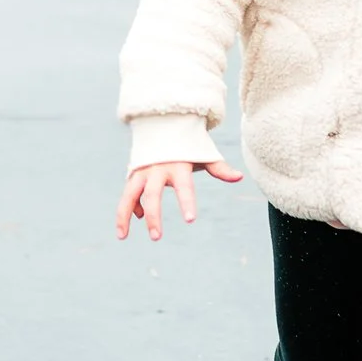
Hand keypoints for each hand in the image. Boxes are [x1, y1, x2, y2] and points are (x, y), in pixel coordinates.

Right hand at [115, 157, 243, 240]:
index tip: (190, 220)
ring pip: (129, 195)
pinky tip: (134, 221)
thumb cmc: (187, 145)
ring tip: (122, 237)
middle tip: (156, 237)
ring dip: (124, 216)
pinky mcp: (133, 174)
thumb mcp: (203, 154)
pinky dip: (129, 209)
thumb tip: (239, 177)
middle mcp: (157, 169)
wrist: (163, 123)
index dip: (186, 202)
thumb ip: (218, 168)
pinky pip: (127, 195)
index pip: (184, 187)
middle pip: (152, 195)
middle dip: (153, 217)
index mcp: (178, 165)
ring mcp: (142, 171)